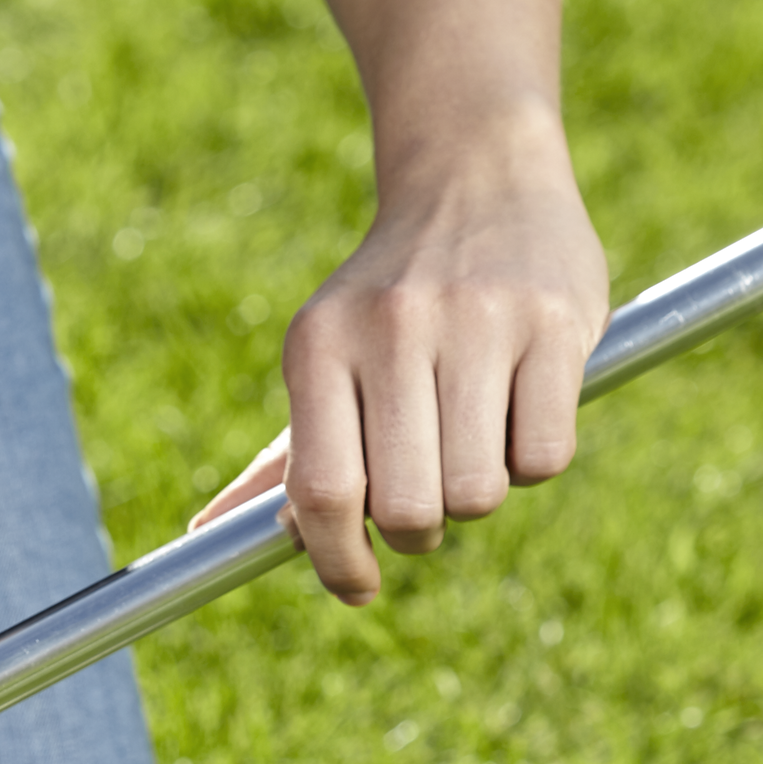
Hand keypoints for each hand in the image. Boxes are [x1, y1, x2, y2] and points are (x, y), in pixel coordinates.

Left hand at [193, 126, 605, 603]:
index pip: (320, 492)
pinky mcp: (554, 324)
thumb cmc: (390, 299)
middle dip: (417, 531)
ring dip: (477, 494)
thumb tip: (208, 537)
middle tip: (424, 503)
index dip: (336, 561)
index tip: (356, 587)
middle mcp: (391, 330)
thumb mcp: (323, 360)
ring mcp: (477, 322)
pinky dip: (534, 459)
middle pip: (405, 508)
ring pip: (478, 492)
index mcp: (318, 347)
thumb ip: (279, 458)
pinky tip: (519, 412)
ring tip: (472, 442)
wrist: (478, 177)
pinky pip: (544, 458)